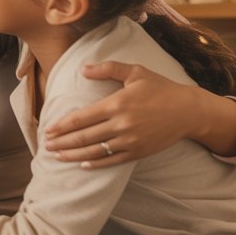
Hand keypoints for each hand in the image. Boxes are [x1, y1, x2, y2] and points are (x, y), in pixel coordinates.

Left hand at [44, 61, 199, 168]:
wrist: (189, 111)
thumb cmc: (160, 88)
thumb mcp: (135, 72)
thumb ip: (108, 69)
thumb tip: (83, 69)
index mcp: (117, 104)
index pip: (81, 118)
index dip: (62, 126)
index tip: (48, 130)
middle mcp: (121, 124)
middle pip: (84, 137)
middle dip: (62, 142)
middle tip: (46, 146)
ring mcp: (130, 140)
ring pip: (95, 151)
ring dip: (73, 155)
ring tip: (57, 156)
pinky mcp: (138, 151)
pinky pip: (112, 160)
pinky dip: (95, 164)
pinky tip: (82, 165)